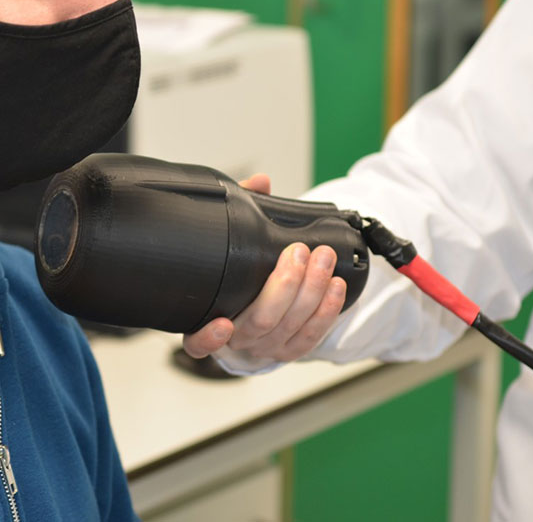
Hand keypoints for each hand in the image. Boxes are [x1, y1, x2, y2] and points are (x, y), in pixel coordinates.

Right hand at [181, 174, 346, 361]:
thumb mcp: (231, 245)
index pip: (197, 342)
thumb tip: (260, 183)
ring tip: (323, 259)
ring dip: (311, 291)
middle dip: (284, 285)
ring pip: (290, 327)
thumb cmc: (235, 278)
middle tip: (300, 252)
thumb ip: (240, 212)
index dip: (209, 337)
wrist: (249, 315)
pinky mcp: (290, 350)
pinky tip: (334, 287)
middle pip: (260, 322)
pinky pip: (311, 336)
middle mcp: (236, 340)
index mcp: (206, 322)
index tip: (222, 323)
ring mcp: (264, 348)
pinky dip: (325, 312)